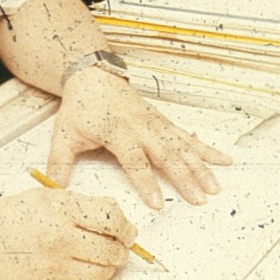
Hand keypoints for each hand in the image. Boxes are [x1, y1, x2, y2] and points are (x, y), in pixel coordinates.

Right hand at [0, 188, 136, 279]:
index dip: (126, 227)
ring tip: (103, 260)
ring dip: (109, 268)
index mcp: (62, 210)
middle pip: (112, 250)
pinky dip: (87, 278)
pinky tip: (79, 268)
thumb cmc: (12, 216)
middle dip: (122, 250)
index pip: (112, 219)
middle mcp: (60, 239)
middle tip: (120, 248)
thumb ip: (82, 206)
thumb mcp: (47, 197)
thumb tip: (118, 220)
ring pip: (102, 273)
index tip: (127, 232)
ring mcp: (55, 267)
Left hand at [49, 68, 232, 209]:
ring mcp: (155, 123)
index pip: (134, 160)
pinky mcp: (163, 122)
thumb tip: (56, 190)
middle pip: (166, 154)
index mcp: (117, 131)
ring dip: (200, 167)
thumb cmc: (81, 107)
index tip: (157, 203)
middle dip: (184, 178)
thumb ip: (60, 162)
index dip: (146, 182)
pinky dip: (206, 149)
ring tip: (215, 187)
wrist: (94, 76)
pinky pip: (188, 137)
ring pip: (182, 147)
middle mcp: (141, 127)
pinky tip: (223, 160)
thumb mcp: (64, 134)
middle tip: (199, 198)